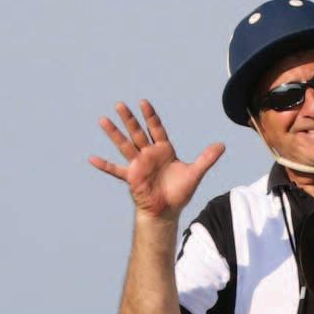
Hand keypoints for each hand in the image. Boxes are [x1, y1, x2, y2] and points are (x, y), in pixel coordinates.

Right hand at [89, 99, 224, 219]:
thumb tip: (222, 145)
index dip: (150, 116)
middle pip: (137, 133)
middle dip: (129, 119)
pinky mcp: (131, 177)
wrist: (167, 210)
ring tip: (103, 120)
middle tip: (120, 104)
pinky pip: (115, 170)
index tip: (143, 103)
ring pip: (125, 145)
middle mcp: (149, 154)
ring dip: (114, 134)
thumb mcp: (195, 173)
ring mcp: (138, 164)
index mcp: (163, 150)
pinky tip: (91, 158)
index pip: (156, 129)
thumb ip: (207, 159)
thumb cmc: (180, 192)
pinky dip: (105, 165)